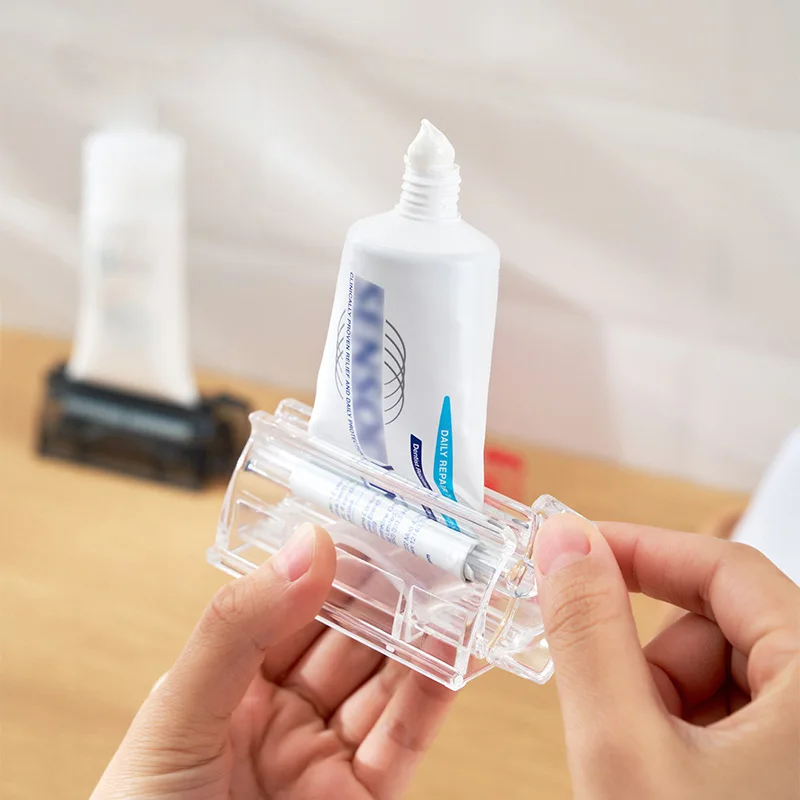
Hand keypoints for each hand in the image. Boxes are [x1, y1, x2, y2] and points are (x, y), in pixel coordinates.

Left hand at [91, 524, 454, 799]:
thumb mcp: (177, 714)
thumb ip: (237, 629)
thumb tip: (307, 546)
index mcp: (229, 681)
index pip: (290, 603)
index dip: (332, 561)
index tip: (371, 519)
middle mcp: (280, 714)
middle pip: (347, 637)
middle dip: (388, 591)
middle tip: (428, 544)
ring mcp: (322, 758)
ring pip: (384, 681)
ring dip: (421, 633)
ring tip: (456, 585)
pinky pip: (404, 738)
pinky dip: (433, 693)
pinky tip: (452, 649)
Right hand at [533, 514, 799, 798]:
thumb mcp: (623, 748)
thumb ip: (588, 633)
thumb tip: (564, 542)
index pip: (728, 567)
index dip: (639, 551)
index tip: (572, 551)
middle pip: (723, 622)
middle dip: (653, 659)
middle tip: (617, 713)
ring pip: (722, 671)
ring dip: (664, 701)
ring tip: (648, 765)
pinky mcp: (791, 766)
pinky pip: (734, 713)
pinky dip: (685, 731)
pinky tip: (671, 780)